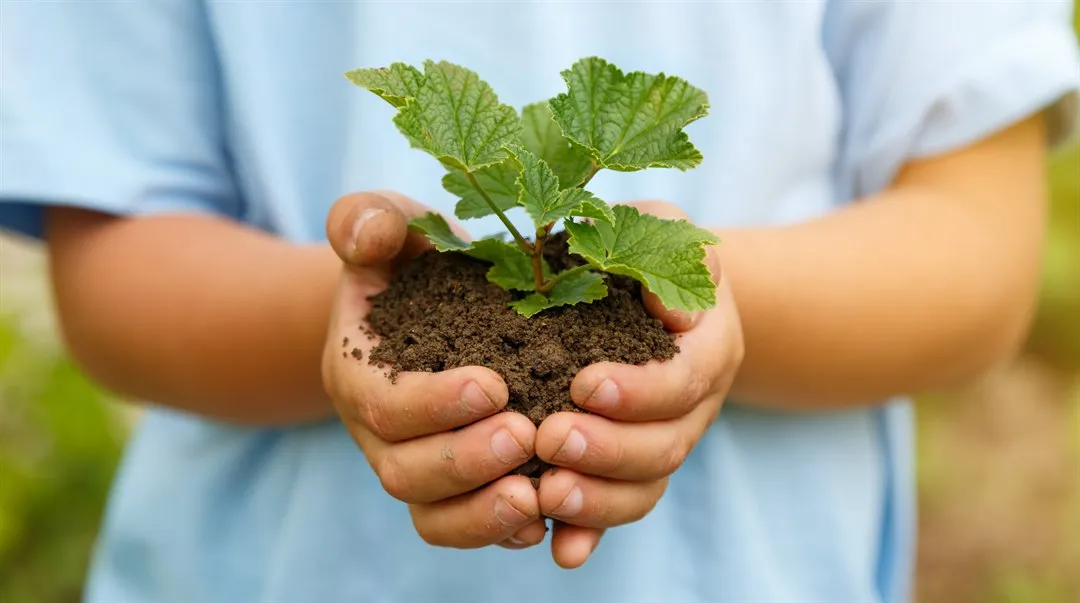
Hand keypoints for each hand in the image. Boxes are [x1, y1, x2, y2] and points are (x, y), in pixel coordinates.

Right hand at [321, 191, 546, 548]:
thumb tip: (366, 233)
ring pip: (434, 516)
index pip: (383, 405)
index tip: (494, 383)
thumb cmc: (413, 259)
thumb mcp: (392, 226)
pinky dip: (502, 531)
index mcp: (359, 373)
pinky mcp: (455, 490)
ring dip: (484, 513)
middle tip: (526, 434)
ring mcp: (416, 467)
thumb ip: (371, 219)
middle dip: (464, 461)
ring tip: (538, 494)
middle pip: (405, 473)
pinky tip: (550, 517)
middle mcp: (380, 433)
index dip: (433, 403)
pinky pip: (467, 528)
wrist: (427, 302)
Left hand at [534, 200, 743, 567]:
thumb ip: (665, 251)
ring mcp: (664, 441)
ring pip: (646, 489)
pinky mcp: (632, 468)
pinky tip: (561, 548)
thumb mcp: (658, 228)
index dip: (640, 391)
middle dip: (610, 450)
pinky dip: (593, 532)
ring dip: (599, 499)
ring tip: (545, 493)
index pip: (684, 380)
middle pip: (667, 446)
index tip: (583, 384)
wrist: (660, 292)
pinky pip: (619, 509)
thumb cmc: (648, 249)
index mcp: (706, 347)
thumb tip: (665, 306)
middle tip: (551, 440)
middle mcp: (694, 405)